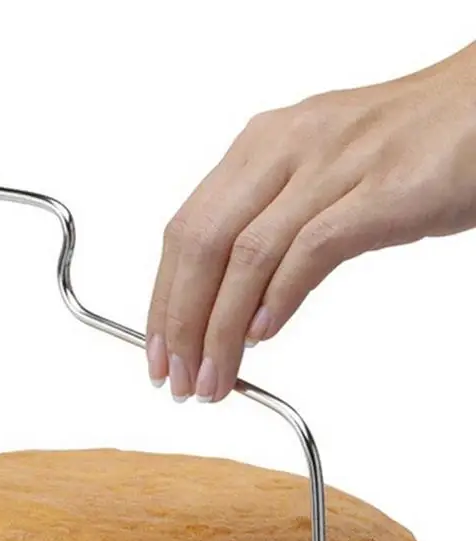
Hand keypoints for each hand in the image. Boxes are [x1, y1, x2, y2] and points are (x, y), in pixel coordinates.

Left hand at [146, 43, 475, 401]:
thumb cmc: (398, 147)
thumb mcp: (309, 176)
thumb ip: (264, 227)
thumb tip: (231, 308)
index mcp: (258, 147)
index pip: (185, 232)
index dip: (163, 299)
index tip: (159, 351)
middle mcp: (284, 149)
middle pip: (202, 244)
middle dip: (181, 322)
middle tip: (179, 378)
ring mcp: (332, 166)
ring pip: (247, 255)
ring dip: (222, 327)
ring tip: (216, 376)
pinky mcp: (380, 190)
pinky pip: (311, 249)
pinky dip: (279, 296)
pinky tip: (263, 335)